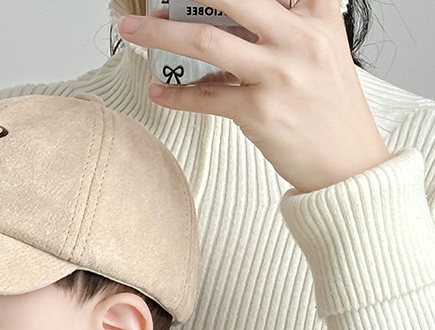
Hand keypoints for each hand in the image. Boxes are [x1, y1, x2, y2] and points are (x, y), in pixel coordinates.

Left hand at [118, 0, 389, 191]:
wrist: (347, 164)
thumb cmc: (329, 109)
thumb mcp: (321, 52)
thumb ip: (282, 30)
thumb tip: (225, 21)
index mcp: (317, 15)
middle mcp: (299, 38)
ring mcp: (278, 74)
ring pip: (207, 42)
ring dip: (160, 34)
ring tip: (132, 30)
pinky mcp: (258, 112)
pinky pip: (205, 97)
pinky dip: (175, 94)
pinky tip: (157, 90)